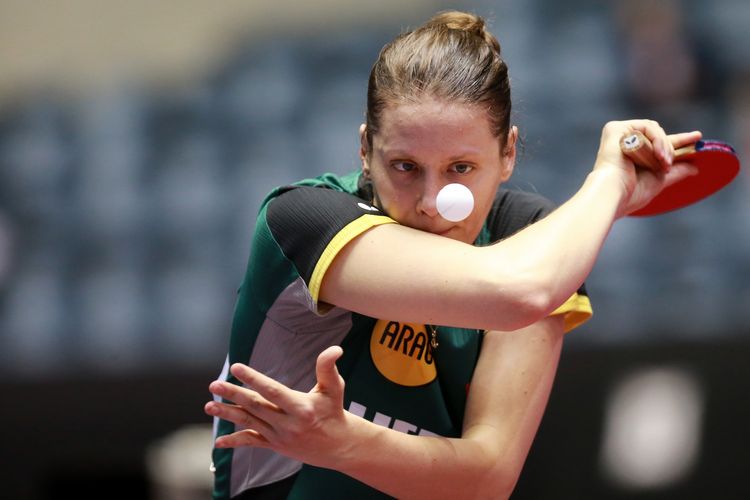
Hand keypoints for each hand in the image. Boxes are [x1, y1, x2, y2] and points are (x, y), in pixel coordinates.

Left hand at [205, 346, 350, 468]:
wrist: (337, 445)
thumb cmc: (334, 411)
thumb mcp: (334, 388)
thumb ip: (328, 367)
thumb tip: (335, 349)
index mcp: (301, 408)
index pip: (273, 391)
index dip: (254, 379)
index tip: (236, 368)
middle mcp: (288, 424)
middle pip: (256, 406)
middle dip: (233, 395)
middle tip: (214, 385)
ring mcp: (279, 436)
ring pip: (249, 422)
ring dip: (227, 414)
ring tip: (209, 406)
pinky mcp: (275, 445)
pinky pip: (252, 442)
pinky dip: (235, 442)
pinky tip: (218, 442)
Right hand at [593, 120, 701, 216]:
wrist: (614, 192)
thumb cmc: (631, 192)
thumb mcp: (659, 180)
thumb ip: (675, 172)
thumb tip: (695, 168)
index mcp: (631, 154)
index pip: (658, 143)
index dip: (679, 140)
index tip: (697, 137)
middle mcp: (624, 142)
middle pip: (658, 135)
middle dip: (669, 149)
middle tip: (668, 165)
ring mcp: (619, 134)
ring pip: (654, 130)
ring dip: (664, 146)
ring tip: (663, 163)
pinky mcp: (616, 129)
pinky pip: (646, 127)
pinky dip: (656, 139)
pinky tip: (657, 154)